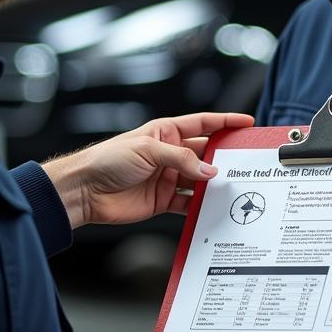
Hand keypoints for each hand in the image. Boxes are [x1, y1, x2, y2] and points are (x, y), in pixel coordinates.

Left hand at [42, 112, 252, 228]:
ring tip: (234, 188)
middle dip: (225, 158)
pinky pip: (188, 203)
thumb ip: (181, 159)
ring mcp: (167, 177)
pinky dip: (200, 206)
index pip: (202, 124)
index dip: (225, 123)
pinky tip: (212, 208)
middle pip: (205, 154)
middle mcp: (170, 154)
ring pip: (200, 180)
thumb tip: (209, 171)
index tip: (246, 123)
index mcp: (166, 133)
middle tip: (246, 163)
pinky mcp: (163, 200)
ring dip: (214, 185)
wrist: (85, 190)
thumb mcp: (148, 150)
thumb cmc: (108, 159)